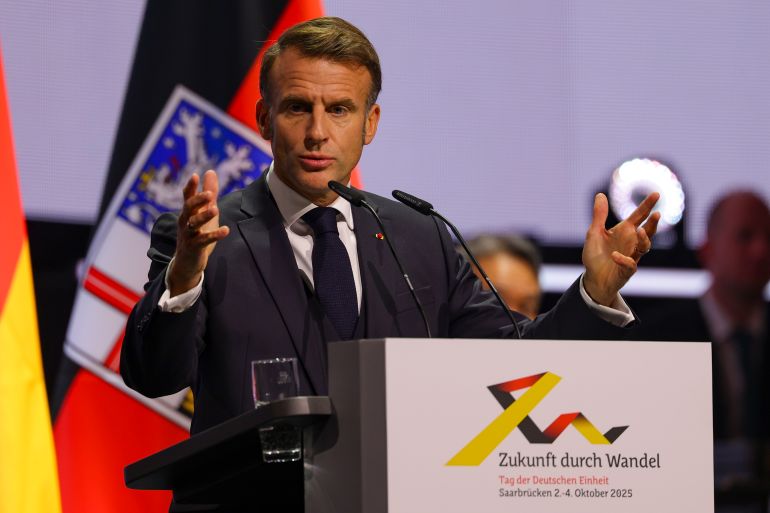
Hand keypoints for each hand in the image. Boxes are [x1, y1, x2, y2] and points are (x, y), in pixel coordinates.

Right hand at [168, 170, 229, 296]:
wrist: (187, 262)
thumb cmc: (197, 232)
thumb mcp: (205, 211)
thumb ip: (209, 193)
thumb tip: (210, 171)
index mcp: (188, 212)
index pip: (187, 197)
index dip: (191, 187)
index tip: (195, 176)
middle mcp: (185, 221)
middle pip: (189, 208)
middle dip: (198, 200)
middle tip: (210, 194)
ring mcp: (188, 235)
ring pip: (194, 224)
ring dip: (204, 216)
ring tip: (215, 210)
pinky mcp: (194, 247)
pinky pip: (203, 240)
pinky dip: (214, 235)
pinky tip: (225, 230)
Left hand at [582, 192, 660, 305]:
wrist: (593, 278)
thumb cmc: (595, 255)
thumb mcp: (594, 232)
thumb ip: (599, 215)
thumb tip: (600, 194)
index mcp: (625, 230)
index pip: (639, 215)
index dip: (647, 205)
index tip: (657, 194)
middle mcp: (631, 241)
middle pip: (648, 230)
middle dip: (653, 222)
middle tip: (657, 214)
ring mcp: (631, 255)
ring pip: (645, 246)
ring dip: (644, 239)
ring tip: (639, 230)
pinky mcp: (627, 270)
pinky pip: (630, 264)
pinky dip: (624, 260)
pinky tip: (614, 256)